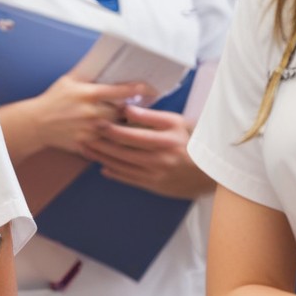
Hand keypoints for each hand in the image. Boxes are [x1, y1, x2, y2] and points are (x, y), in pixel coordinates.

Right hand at [30, 74, 154, 154]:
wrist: (36, 123)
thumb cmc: (53, 100)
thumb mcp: (68, 80)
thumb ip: (86, 71)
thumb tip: (101, 59)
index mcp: (88, 94)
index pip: (118, 90)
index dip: (135, 89)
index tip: (147, 89)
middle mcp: (90, 112)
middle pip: (121, 112)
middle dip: (128, 111)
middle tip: (135, 110)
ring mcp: (89, 129)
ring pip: (116, 130)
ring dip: (123, 127)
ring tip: (129, 125)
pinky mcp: (86, 143)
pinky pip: (106, 144)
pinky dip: (113, 142)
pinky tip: (117, 140)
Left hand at [81, 104, 213, 198]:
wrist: (213, 172)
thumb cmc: (194, 141)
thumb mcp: (177, 123)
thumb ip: (151, 116)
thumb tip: (127, 109)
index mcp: (165, 140)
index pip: (132, 135)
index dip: (111, 129)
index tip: (96, 120)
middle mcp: (160, 159)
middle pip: (123, 151)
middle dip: (100, 144)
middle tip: (82, 136)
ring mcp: (157, 174)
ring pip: (123, 166)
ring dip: (102, 158)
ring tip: (86, 150)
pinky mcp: (156, 186)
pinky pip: (130, 180)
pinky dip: (115, 174)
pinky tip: (103, 168)